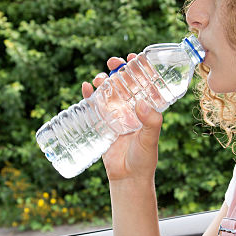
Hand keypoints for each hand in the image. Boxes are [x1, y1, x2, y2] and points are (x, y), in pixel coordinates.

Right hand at [81, 54, 162, 183]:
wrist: (127, 178)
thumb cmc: (144, 160)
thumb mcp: (149, 140)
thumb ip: (150, 123)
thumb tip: (142, 105)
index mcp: (147, 110)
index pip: (144, 84)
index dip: (140, 69)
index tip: (135, 57)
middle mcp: (131, 110)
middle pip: (124, 84)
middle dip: (118, 70)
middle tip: (113, 62)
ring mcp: (116, 116)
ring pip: (108, 92)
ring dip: (104, 81)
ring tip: (100, 78)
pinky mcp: (103, 124)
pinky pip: (94, 107)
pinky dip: (89, 95)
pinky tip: (85, 87)